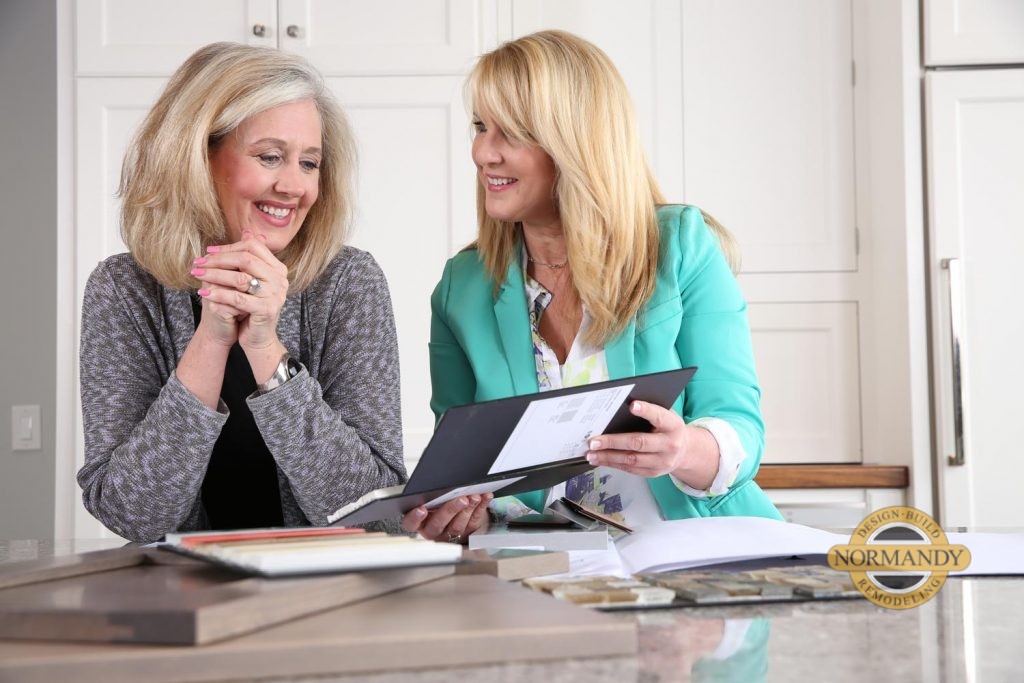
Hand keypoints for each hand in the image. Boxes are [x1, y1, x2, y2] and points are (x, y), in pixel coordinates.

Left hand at [193, 231, 288, 350]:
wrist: (259, 338)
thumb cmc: (251, 308)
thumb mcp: (251, 280)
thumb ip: (249, 258)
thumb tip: (246, 230)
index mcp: (278, 269)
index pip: (253, 247)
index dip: (229, 246)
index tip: (209, 252)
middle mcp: (280, 280)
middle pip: (246, 259)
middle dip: (218, 259)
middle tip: (198, 263)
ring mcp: (275, 295)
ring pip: (239, 278)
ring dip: (214, 275)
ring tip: (197, 275)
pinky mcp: (266, 310)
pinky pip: (237, 298)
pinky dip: (218, 294)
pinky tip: (203, 294)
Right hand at [401, 494, 492, 543]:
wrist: (454, 513)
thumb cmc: (437, 504)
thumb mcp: (428, 498)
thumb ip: (428, 494)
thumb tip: (439, 482)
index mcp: (419, 521)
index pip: (411, 523)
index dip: (415, 518)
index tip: (422, 509)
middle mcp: (433, 530)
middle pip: (438, 524)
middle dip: (451, 510)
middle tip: (461, 499)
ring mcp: (450, 534)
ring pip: (458, 525)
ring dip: (468, 509)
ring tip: (474, 497)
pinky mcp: (467, 533)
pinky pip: (474, 521)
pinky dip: (481, 507)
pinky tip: (484, 497)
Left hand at [586, 400, 714, 486]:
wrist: (684, 451)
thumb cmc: (668, 428)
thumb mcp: (666, 416)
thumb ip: (649, 412)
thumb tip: (621, 407)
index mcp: (673, 425)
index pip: (659, 416)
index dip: (646, 411)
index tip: (632, 406)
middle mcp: (669, 445)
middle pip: (639, 442)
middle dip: (613, 442)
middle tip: (594, 441)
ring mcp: (662, 461)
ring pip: (631, 459)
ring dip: (608, 457)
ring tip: (591, 453)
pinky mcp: (653, 472)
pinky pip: (630, 469)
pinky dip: (613, 464)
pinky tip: (600, 459)